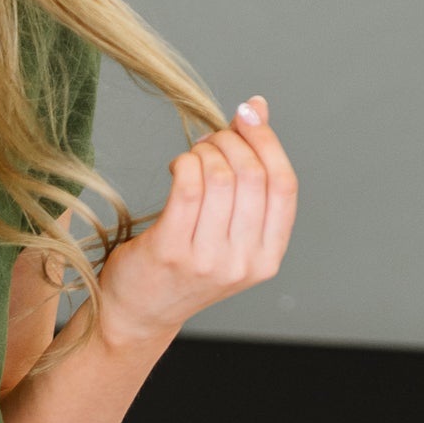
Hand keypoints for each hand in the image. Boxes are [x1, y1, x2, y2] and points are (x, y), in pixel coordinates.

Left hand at [99, 96, 296, 351]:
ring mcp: (207, 261)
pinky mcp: (172, 252)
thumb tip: (257, 108)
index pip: (284, 185)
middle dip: (230, 141)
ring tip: (192, 156)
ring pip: (220, 177)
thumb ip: (250, 178)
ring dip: (204, 151)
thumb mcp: (230, 231)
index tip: (248, 113)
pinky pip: (188, 186)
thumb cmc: (185, 265)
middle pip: (251, 175)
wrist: (140, 314)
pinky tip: (177, 167)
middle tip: (210, 140)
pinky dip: (184, 163)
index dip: (268, 141)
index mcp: (267, 258)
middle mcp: (242, 263)